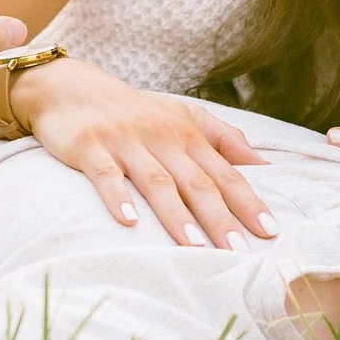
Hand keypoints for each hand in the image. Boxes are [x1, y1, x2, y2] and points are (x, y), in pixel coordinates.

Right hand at [15, 58, 273, 246]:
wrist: (70, 86)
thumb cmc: (134, 110)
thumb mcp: (182, 114)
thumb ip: (222, 137)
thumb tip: (262, 165)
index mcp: (187, 134)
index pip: (224, 172)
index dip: (248, 201)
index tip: (270, 230)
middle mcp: (161, 137)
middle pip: (196, 182)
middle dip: (220, 218)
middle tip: (239, 252)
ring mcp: (125, 142)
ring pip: (157, 181)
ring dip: (177, 215)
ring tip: (196, 249)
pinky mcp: (90, 146)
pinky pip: (106, 175)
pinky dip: (117, 197)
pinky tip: (128, 223)